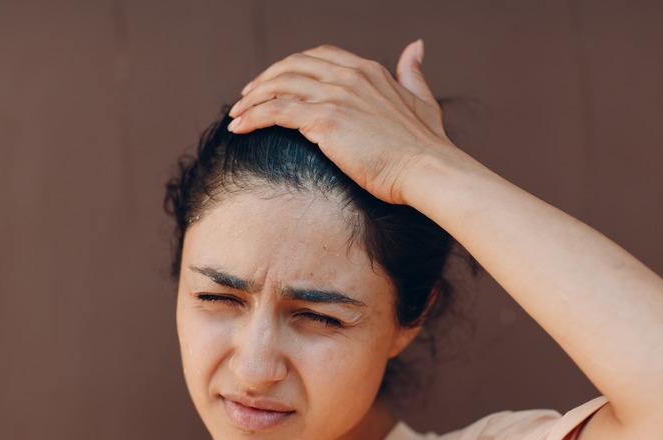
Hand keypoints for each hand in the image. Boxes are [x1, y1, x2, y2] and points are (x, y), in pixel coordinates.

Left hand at [226, 41, 459, 205]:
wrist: (427, 168)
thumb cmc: (426, 146)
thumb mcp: (423, 100)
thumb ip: (412, 72)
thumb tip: (415, 46)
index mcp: (368, 70)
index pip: (318, 56)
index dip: (291, 66)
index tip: (275, 82)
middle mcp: (348, 76)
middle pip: (292, 66)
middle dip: (264, 79)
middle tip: (246, 98)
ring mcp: (335, 96)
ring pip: (278, 86)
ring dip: (251, 99)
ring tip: (236, 116)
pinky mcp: (324, 120)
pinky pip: (276, 111)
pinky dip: (252, 117)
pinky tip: (239, 128)